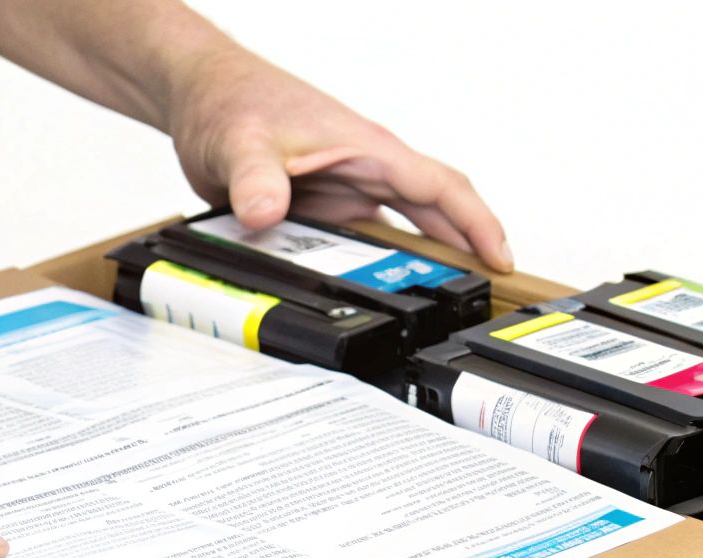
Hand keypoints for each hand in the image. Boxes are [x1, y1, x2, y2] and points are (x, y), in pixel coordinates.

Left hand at [164, 48, 512, 270]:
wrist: (200, 98)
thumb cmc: (231, 101)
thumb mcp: (242, 143)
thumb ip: (255, 180)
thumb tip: (266, 213)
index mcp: (367, 150)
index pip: (441, 187)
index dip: (477, 223)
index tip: (501, 259)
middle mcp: (363, 172)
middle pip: (431, 217)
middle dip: (462, 257)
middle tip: (483, 303)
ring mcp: (343, 192)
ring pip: (395, 236)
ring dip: (416, 269)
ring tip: (435, 315)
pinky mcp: (319, 209)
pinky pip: (353, 245)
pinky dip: (365, 272)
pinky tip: (368, 301)